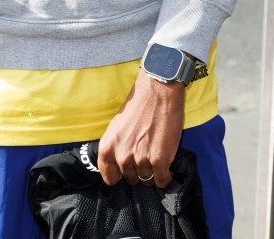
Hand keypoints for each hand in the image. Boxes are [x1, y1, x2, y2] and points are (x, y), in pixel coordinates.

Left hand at [97, 70, 184, 187]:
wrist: (157, 93)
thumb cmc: (138, 107)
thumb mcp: (116, 128)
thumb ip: (116, 148)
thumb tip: (119, 165)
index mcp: (108, 148)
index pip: (109, 178)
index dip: (119, 175)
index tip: (126, 170)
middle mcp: (122, 157)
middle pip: (131, 179)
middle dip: (138, 171)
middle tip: (145, 156)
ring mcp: (141, 160)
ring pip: (147, 181)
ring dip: (152, 172)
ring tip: (156, 155)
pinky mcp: (160, 161)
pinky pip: (162, 181)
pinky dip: (165, 176)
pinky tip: (166, 165)